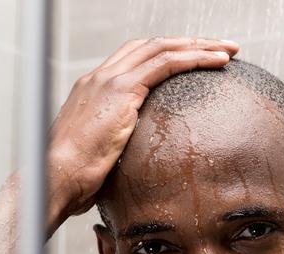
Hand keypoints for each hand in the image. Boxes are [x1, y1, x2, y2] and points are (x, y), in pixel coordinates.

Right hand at [46, 37, 239, 230]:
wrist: (55, 178)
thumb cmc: (71, 180)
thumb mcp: (96, 159)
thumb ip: (112, 152)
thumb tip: (126, 169)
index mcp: (91, 91)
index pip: (134, 59)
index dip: (165, 55)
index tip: (191, 61)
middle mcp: (99, 77)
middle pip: (151, 46)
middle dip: (188, 43)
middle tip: (219, 48)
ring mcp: (109, 80)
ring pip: (163, 48)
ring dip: (199, 46)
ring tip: (228, 51)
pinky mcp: (121, 91)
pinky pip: (166, 64)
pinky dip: (195, 59)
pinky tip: (218, 62)